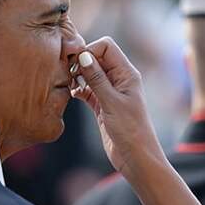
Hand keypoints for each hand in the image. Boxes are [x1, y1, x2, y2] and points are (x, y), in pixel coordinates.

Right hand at [70, 37, 164, 176]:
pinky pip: (87, 90)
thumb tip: (83, 55)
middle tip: (68, 74)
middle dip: (80, 62)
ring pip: (90, 74)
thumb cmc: (131, 131)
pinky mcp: (102, 105)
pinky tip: (72, 95)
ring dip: (78, 76)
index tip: (75, 63)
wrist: (136, 158)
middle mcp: (119, 80)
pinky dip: (78, 89)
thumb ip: (97, 79)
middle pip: (96, 58)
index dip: (89, 50)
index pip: (106, 47)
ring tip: (70, 85)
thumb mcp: (112, 103)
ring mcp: (110, 92)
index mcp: (127, 74)